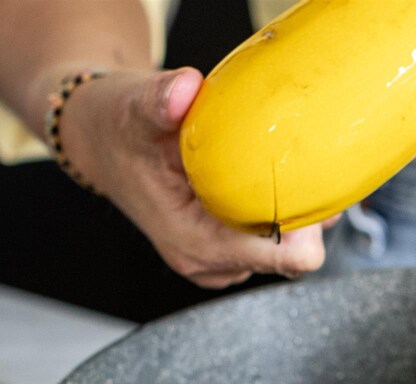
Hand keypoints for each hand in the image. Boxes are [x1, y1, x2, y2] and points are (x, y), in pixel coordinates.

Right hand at [58, 67, 327, 287]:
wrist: (101, 141)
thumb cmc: (118, 128)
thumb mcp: (134, 107)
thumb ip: (161, 101)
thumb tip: (186, 88)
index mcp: (196, 244)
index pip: (282, 259)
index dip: (310, 230)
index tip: (314, 190)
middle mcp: (210, 264)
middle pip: (291, 258)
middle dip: (304, 219)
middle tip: (306, 169)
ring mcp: (219, 263)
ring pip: (283, 253)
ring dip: (291, 216)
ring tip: (284, 173)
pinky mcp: (225, 254)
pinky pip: (270, 245)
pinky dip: (277, 217)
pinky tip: (267, 184)